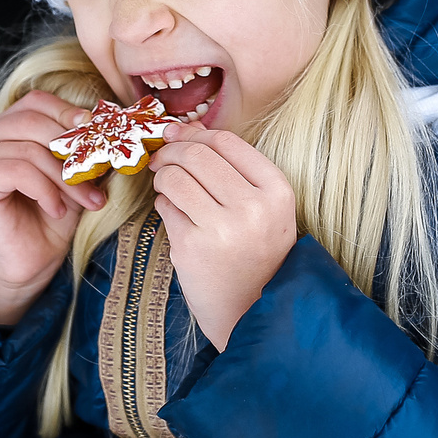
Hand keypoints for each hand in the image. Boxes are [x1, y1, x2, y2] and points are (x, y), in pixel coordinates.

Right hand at [0, 91, 108, 326]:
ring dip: (66, 178)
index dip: (69, 114)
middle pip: (34, 121)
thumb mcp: (74, 172)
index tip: (100, 135)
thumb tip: (112, 121)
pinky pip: (18, 170)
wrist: (31, 262)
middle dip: (74, 151)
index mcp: (5, 127)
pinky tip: (56, 210)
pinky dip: (46, 190)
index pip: (37, 102)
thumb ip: (83, 144)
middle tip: (99, 180)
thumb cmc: (53, 216)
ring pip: (30, 148)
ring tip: (86, 201)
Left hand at [149, 123, 297, 350]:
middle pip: (196, 155)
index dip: (195, 134)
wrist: (251, 310)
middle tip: (161, 159)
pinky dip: (164, 204)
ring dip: (163, 176)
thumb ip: (233, 168)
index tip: (178, 136)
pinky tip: (174, 214)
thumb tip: (187, 127)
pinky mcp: (192, 247)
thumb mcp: (264, 207)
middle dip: (171, 151)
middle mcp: (252, 207)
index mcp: (276, 191)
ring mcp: (221, 228)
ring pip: (175, 178)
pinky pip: (166, 207)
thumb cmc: (255, 252)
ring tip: (167, 186)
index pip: (226, 142)